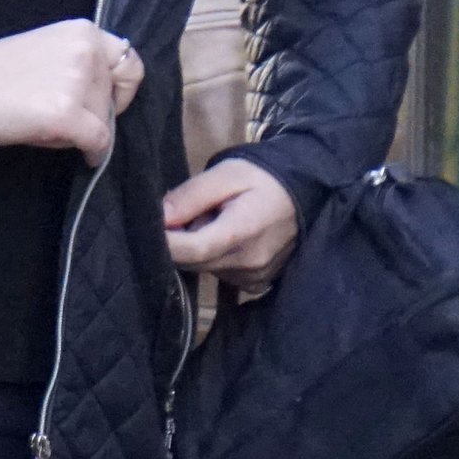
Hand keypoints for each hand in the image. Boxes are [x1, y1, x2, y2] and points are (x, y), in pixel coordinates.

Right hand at [0, 19, 142, 165]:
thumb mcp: (49, 51)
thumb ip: (81, 63)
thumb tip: (109, 100)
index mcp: (83, 31)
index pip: (130, 62)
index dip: (122, 88)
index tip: (106, 102)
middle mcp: (85, 51)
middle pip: (115, 96)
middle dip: (97, 112)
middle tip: (67, 118)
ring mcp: (76, 82)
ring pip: (105, 120)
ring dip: (87, 130)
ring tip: (51, 126)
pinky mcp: (65, 113)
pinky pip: (98, 141)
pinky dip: (93, 152)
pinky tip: (83, 155)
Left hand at [166, 156, 299, 295]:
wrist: (307, 190)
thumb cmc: (263, 177)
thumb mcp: (225, 174)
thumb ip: (190, 196)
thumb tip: (158, 217)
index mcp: (240, 233)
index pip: (189, 250)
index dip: (164, 240)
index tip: (151, 225)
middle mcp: (248, 263)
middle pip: (191, 262)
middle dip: (181, 240)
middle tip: (193, 211)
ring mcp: (254, 277)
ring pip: (203, 268)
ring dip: (199, 248)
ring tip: (217, 220)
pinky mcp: (256, 283)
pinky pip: (220, 274)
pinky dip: (214, 257)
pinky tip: (228, 236)